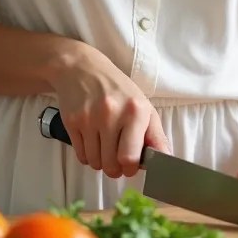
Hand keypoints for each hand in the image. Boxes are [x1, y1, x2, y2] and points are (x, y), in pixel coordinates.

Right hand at [50, 41, 170, 178]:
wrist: (83, 69)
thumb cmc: (118, 90)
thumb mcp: (143, 106)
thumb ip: (155, 135)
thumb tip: (165, 160)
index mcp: (135, 111)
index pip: (130, 157)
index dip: (130, 168)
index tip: (130, 164)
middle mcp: (112, 114)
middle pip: (111, 165)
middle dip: (115, 168)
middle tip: (116, 157)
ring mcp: (89, 118)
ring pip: (95, 163)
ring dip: (100, 161)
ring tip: (104, 146)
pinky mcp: (71, 122)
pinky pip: (81, 156)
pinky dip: (87, 155)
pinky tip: (91, 140)